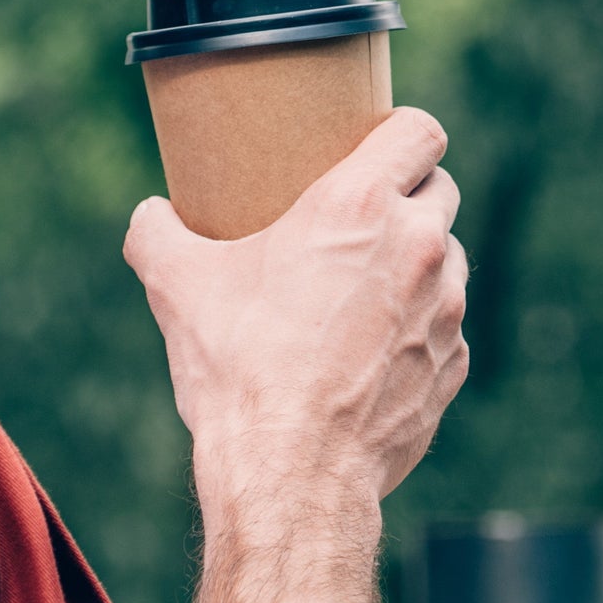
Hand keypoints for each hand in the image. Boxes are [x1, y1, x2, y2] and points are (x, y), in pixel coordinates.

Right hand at [124, 108, 468, 537]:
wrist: (289, 473)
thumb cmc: (237, 366)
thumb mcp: (177, 284)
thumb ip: (156, 232)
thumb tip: (149, 216)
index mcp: (359, 205)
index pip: (421, 132)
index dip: (404, 129)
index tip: (379, 140)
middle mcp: (418, 248)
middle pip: (441, 190)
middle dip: (409, 194)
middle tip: (360, 215)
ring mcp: (445, 311)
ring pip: (451, 259)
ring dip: (418, 261)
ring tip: (366, 283)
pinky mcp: (453, 368)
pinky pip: (447, 327)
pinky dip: (417, 326)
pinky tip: (372, 347)